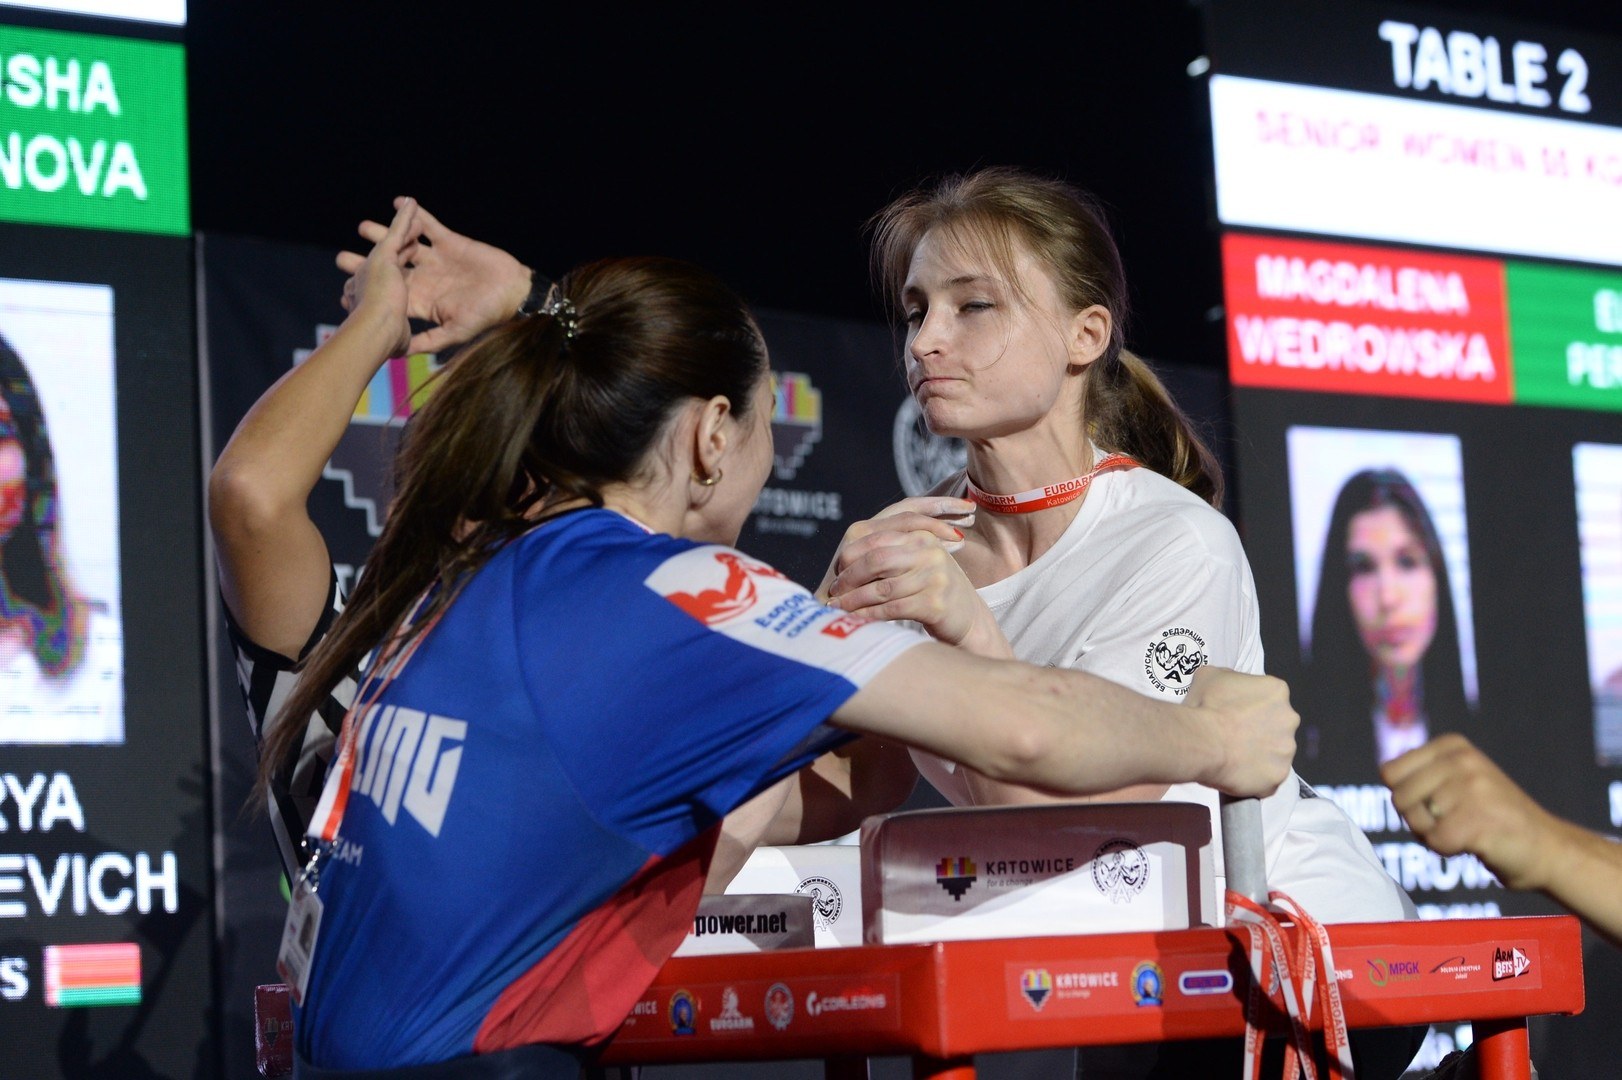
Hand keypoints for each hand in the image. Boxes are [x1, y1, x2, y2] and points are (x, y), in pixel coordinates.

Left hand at [336, 197, 531, 354]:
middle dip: (367, 262)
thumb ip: (429, 341)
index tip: (346, 291)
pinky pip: (429, 225)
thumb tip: (400, 352)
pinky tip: (399, 202)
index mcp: (423, 299)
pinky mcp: (450, 242)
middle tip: (342, 258)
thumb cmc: (486, 315)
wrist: (512, 294)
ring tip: (363, 228)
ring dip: (385, 235)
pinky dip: (416, 215)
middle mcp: (426, 278)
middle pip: (390, 268)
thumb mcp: (454, 331)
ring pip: (405, 244)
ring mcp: (437, 258)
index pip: (391, 295)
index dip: (370, 293)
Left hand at [819, 497, 1008, 654]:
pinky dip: (869, 615)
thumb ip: (888, 553)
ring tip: (837, 608)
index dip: (850, 556)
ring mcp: (935, 577)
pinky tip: (856, 621)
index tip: (836, 573)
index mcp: (921, 535)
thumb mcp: (915, 563)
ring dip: (853, 600)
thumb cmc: (931, 590)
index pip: (875, 539)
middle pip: (876, 560)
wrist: (967, 618)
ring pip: (881, 588)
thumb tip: (840, 556)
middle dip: (849, 578)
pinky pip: (891, 609)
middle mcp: (929, 551)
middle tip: (833, 592)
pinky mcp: (935, 603)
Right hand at [1184, 666, 1296, 797]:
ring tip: (1234, 758)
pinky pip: (1268, 777)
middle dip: (1261, 731)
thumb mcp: (1210, 675)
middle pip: (1278, 725)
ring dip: (1260, 755)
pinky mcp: (1279, 775)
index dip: (1251, 707)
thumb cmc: (1205, 706)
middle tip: (1235, 737)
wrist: (1201, 741)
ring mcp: (1287, 749)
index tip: (1235, 715)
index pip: (1269, 698)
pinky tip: (1237, 773)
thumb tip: (1228, 687)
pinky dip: (1255, 777)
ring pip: (1275, 753)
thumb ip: (1229, 678)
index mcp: (1277, 691)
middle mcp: (1290, 718)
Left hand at [1382, 734, 1556, 890]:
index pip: (1390, 773)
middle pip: (1398, 797)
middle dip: (1417, 819)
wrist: (1547, 847)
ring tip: (1467, 831)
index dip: (1406, 798)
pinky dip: (1448, 850)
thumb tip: (1384, 771)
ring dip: (1435, 835)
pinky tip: (1475, 843)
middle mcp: (1462, 759)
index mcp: (1452, 745)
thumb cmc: (1491, 818)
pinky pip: (1435, 841)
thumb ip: (1422, 772)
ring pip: (1415, 820)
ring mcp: (1472, 787)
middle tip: (1453, 823)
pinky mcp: (1479, 818)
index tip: (1437, 804)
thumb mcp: (1457, 780)